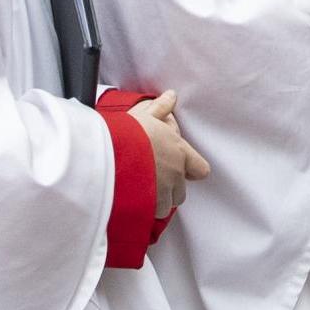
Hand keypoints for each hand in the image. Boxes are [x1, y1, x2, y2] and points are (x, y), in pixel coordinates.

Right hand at [132, 90, 210, 218]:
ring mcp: (162, 192)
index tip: (181, 168)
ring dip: (156, 201)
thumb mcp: (145, 115)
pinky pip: (150, 214)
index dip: (192, 170)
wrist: (109, 154)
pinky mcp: (147, 207)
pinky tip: (131, 201)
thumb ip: (161, 107)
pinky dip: (143, 210)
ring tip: (139, 191)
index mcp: (180, 152)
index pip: (200, 169)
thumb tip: (171, 95)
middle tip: (153, 180)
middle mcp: (175, 174)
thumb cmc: (129, 133)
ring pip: (165, 205)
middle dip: (170, 190)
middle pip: (181, 192)